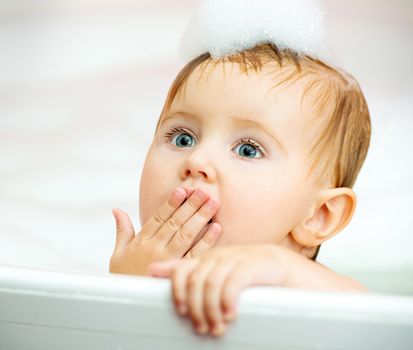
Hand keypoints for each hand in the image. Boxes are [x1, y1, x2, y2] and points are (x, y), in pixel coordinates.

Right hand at [109, 188, 221, 275]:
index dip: (171, 203)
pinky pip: (195, 254)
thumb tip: (117, 210)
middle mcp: (156, 248)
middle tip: (203, 191)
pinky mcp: (180, 271)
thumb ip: (122, 230)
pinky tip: (215, 228)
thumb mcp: (118, 253)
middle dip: (190, 205)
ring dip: (200, 217)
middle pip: (176, 222)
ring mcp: (169, 259)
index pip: (159, 217)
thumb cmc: (124, 276)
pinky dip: (206, 241)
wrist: (129, 302)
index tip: (182, 190)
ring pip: (186, 234)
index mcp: (142, 241)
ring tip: (212, 203)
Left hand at [149, 245, 289, 336]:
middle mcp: (215, 257)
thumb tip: (151, 269)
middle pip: (195, 282)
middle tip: (202, 328)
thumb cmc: (241, 270)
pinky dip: (228, 301)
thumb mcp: (210, 269)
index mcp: (204, 259)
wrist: (275, 263)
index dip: (177, 291)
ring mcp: (232, 259)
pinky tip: (231, 315)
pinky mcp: (249, 265)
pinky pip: (233, 283)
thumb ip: (183, 269)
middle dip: (196, 308)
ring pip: (211, 284)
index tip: (182, 312)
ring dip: (211, 310)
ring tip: (217, 327)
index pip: (181, 270)